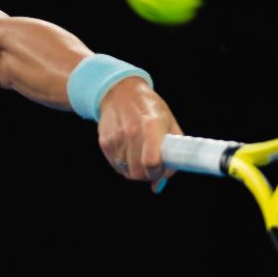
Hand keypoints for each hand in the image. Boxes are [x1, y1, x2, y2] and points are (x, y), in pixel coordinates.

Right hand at [97, 75, 181, 192]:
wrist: (120, 91)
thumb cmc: (149, 107)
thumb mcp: (169, 123)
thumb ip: (172, 153)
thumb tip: (159, 184)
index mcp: (152, 125)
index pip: (152, 162)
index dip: (158, 172)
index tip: (160, 169)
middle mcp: (132, 131)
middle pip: (137, 172)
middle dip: (147, 175)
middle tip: (152, 167)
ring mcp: (116, 137)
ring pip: (126, 172)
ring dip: (135, 169)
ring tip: (140, 154)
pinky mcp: (105, 142)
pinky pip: (116, 165)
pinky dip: (124, 164)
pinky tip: (129, 150)